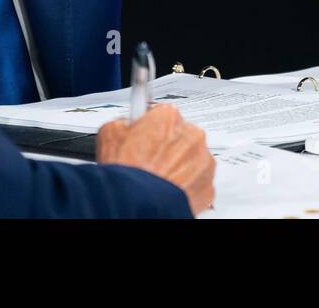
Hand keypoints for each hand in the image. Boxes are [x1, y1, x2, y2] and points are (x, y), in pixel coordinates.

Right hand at [96, 104, 214, 214]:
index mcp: (169, 116)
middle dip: (167, 146)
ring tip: (157, 178)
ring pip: (191, 159)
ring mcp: (203, 162)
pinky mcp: (208, 186)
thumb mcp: (110, 134)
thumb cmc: (126, 173)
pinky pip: (197, 182)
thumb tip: (127, 124)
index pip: (162, 113)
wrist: (138, 205)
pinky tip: (167, 190)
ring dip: (179, 166)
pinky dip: (186, 186)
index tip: (146, 134)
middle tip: (149, 161)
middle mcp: (191, 135)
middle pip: (180, 135)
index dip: (150, 126)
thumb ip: (124, 122)